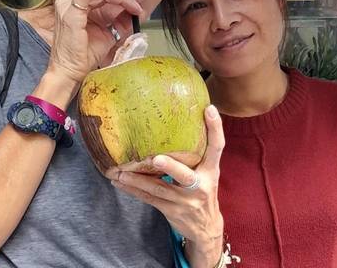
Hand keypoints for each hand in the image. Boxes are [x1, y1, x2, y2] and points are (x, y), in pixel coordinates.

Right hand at [47, 0, 144, 85]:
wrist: (70, 73)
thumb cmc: (84, 56)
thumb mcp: (108, 34)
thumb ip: (119, 21)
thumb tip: (134, 11)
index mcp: (75, 6)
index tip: (138, 0)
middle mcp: (68, 2)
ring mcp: (67, 6)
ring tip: (135, 3)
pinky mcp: (70, 12)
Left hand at [111, 105, 225, 267]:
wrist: (206, 227)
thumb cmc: (203, 191)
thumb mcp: (207, 172)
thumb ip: (198, 153)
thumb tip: (182, 121)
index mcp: (211, 171)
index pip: (217, 148)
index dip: (215, 129)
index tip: (209, 110)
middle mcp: (200, 186)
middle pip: (185, 175)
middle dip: (170, 167)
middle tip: (155, 159)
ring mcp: (185, 201)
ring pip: (158, 189)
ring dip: (136, 180)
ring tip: (119, 171)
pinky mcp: (171, 210)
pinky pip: (149, 198)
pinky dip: (132, 190)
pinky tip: (119, 181)